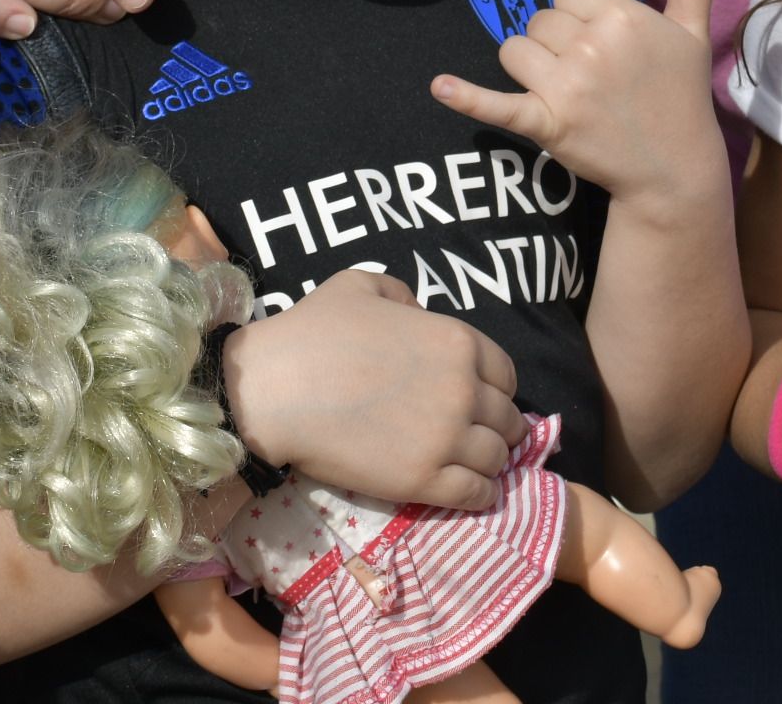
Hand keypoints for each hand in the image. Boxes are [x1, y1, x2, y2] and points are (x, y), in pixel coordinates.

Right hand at [222, 270, 525, 511]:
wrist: (274, 390)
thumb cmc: (313, 333)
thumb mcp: (363, 287)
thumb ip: (404, 297)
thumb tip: (420, 315)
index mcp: (456, 342)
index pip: (505, 374)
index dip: (496, 388)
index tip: (484, 399)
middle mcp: (463, 389)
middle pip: (507, 418)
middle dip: (497, 426)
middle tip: (480, 435)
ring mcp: (446, 437)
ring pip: (496, 458)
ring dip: (491, 462)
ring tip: (476, 466)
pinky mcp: (423, 480)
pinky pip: (475, 494)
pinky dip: (482, 495)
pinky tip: (474, 493)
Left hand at [430, 0, 725, 208]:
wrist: (674, 169)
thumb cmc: (681, 96)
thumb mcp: (692, 33)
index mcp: (624, 16)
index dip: (580, 17)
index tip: (603, 45)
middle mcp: (593, 45)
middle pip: (540, 20)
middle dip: (556, 44)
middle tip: (590, 75)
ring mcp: (568, 86)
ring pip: (514, 51)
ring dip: (529, 68)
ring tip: (563, 91)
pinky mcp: (547, 124)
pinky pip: (497, 104)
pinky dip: (466, 97)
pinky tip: (439, 86)